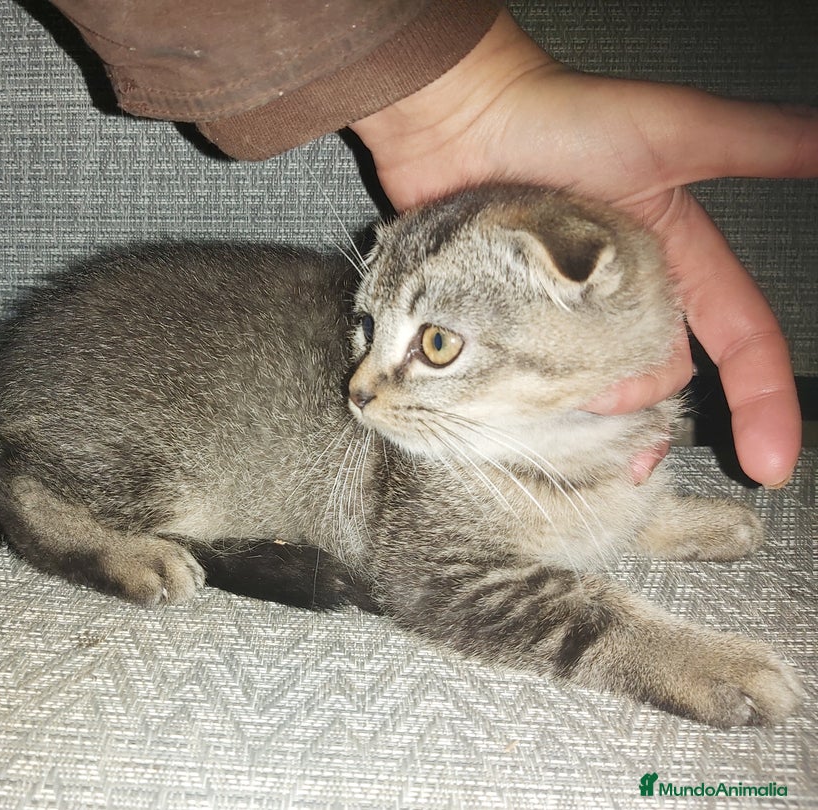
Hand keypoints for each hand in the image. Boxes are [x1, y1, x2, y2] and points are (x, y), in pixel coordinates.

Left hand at [350, 10, 814, 487]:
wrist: (456, 118)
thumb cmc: (557, 115)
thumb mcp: (671, 128)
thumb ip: (756, 143)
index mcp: (674, 259)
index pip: (739, 340)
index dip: (761, 399)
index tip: (769, 460)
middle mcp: (622, 293)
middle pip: (660, 375)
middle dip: (647, 404)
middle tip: (614, 404)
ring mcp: (563, 310)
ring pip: (594, 384)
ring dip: (587, 402)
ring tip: (555, 386)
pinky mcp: (510, 317)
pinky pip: (530, 377)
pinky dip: (531, 395)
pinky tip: (518, 392)